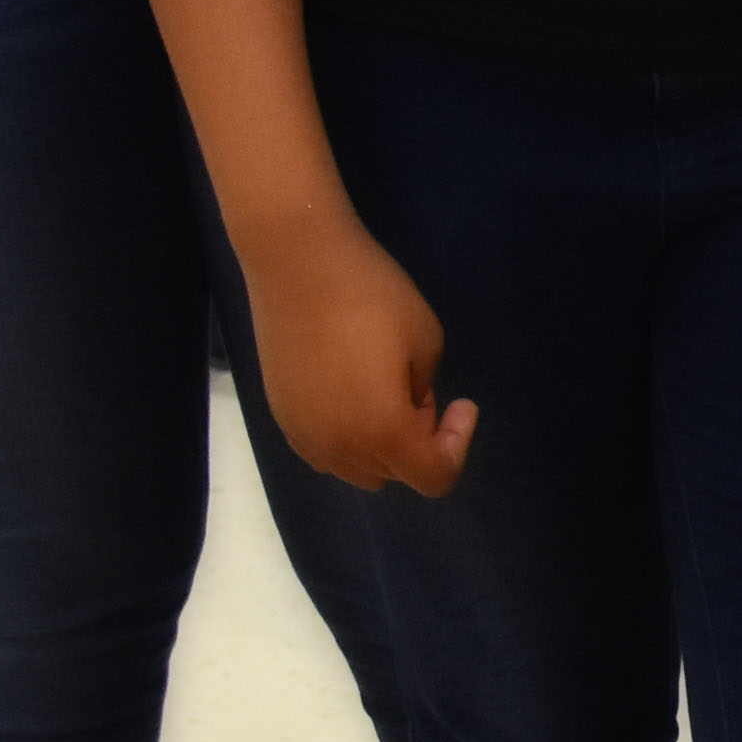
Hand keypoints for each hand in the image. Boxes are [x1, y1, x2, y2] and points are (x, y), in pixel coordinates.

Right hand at [240, 222, 476, 496]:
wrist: (297, 266)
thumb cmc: (372, 297)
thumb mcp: (425, 341)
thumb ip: (424, 390)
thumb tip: (407, 408)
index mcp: (383, 433)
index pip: (433, 476)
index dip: (456, 445)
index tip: (462, 403)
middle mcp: (338, 448)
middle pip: (392, 474)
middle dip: (416, 443)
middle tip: (419, 390)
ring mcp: (302, 436)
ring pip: (355, 468)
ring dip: (379, 444)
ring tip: (384, 387)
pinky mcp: (280, 416)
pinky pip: (324, 450)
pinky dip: (347, 436)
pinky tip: (351, 388)